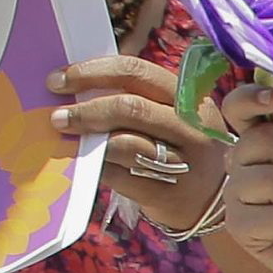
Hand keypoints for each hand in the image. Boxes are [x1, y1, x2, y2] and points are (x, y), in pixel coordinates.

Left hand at [50, 53, 231, 235]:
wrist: (215, 201)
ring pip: (125, 144)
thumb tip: (75, 88)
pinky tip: (81, 164)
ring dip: (87, 141)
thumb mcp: (173, 115)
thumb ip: (137, 97)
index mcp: (188, 96)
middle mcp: (192, 126)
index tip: (59, 80)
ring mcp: (185, 162)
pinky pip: (122, 177)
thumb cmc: (181, 148)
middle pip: (130, 107)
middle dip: (86, 110)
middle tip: (58, 116)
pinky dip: (95, 168)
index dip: (92, 72)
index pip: (136, 71)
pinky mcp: (170, 194)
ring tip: (64, 139)